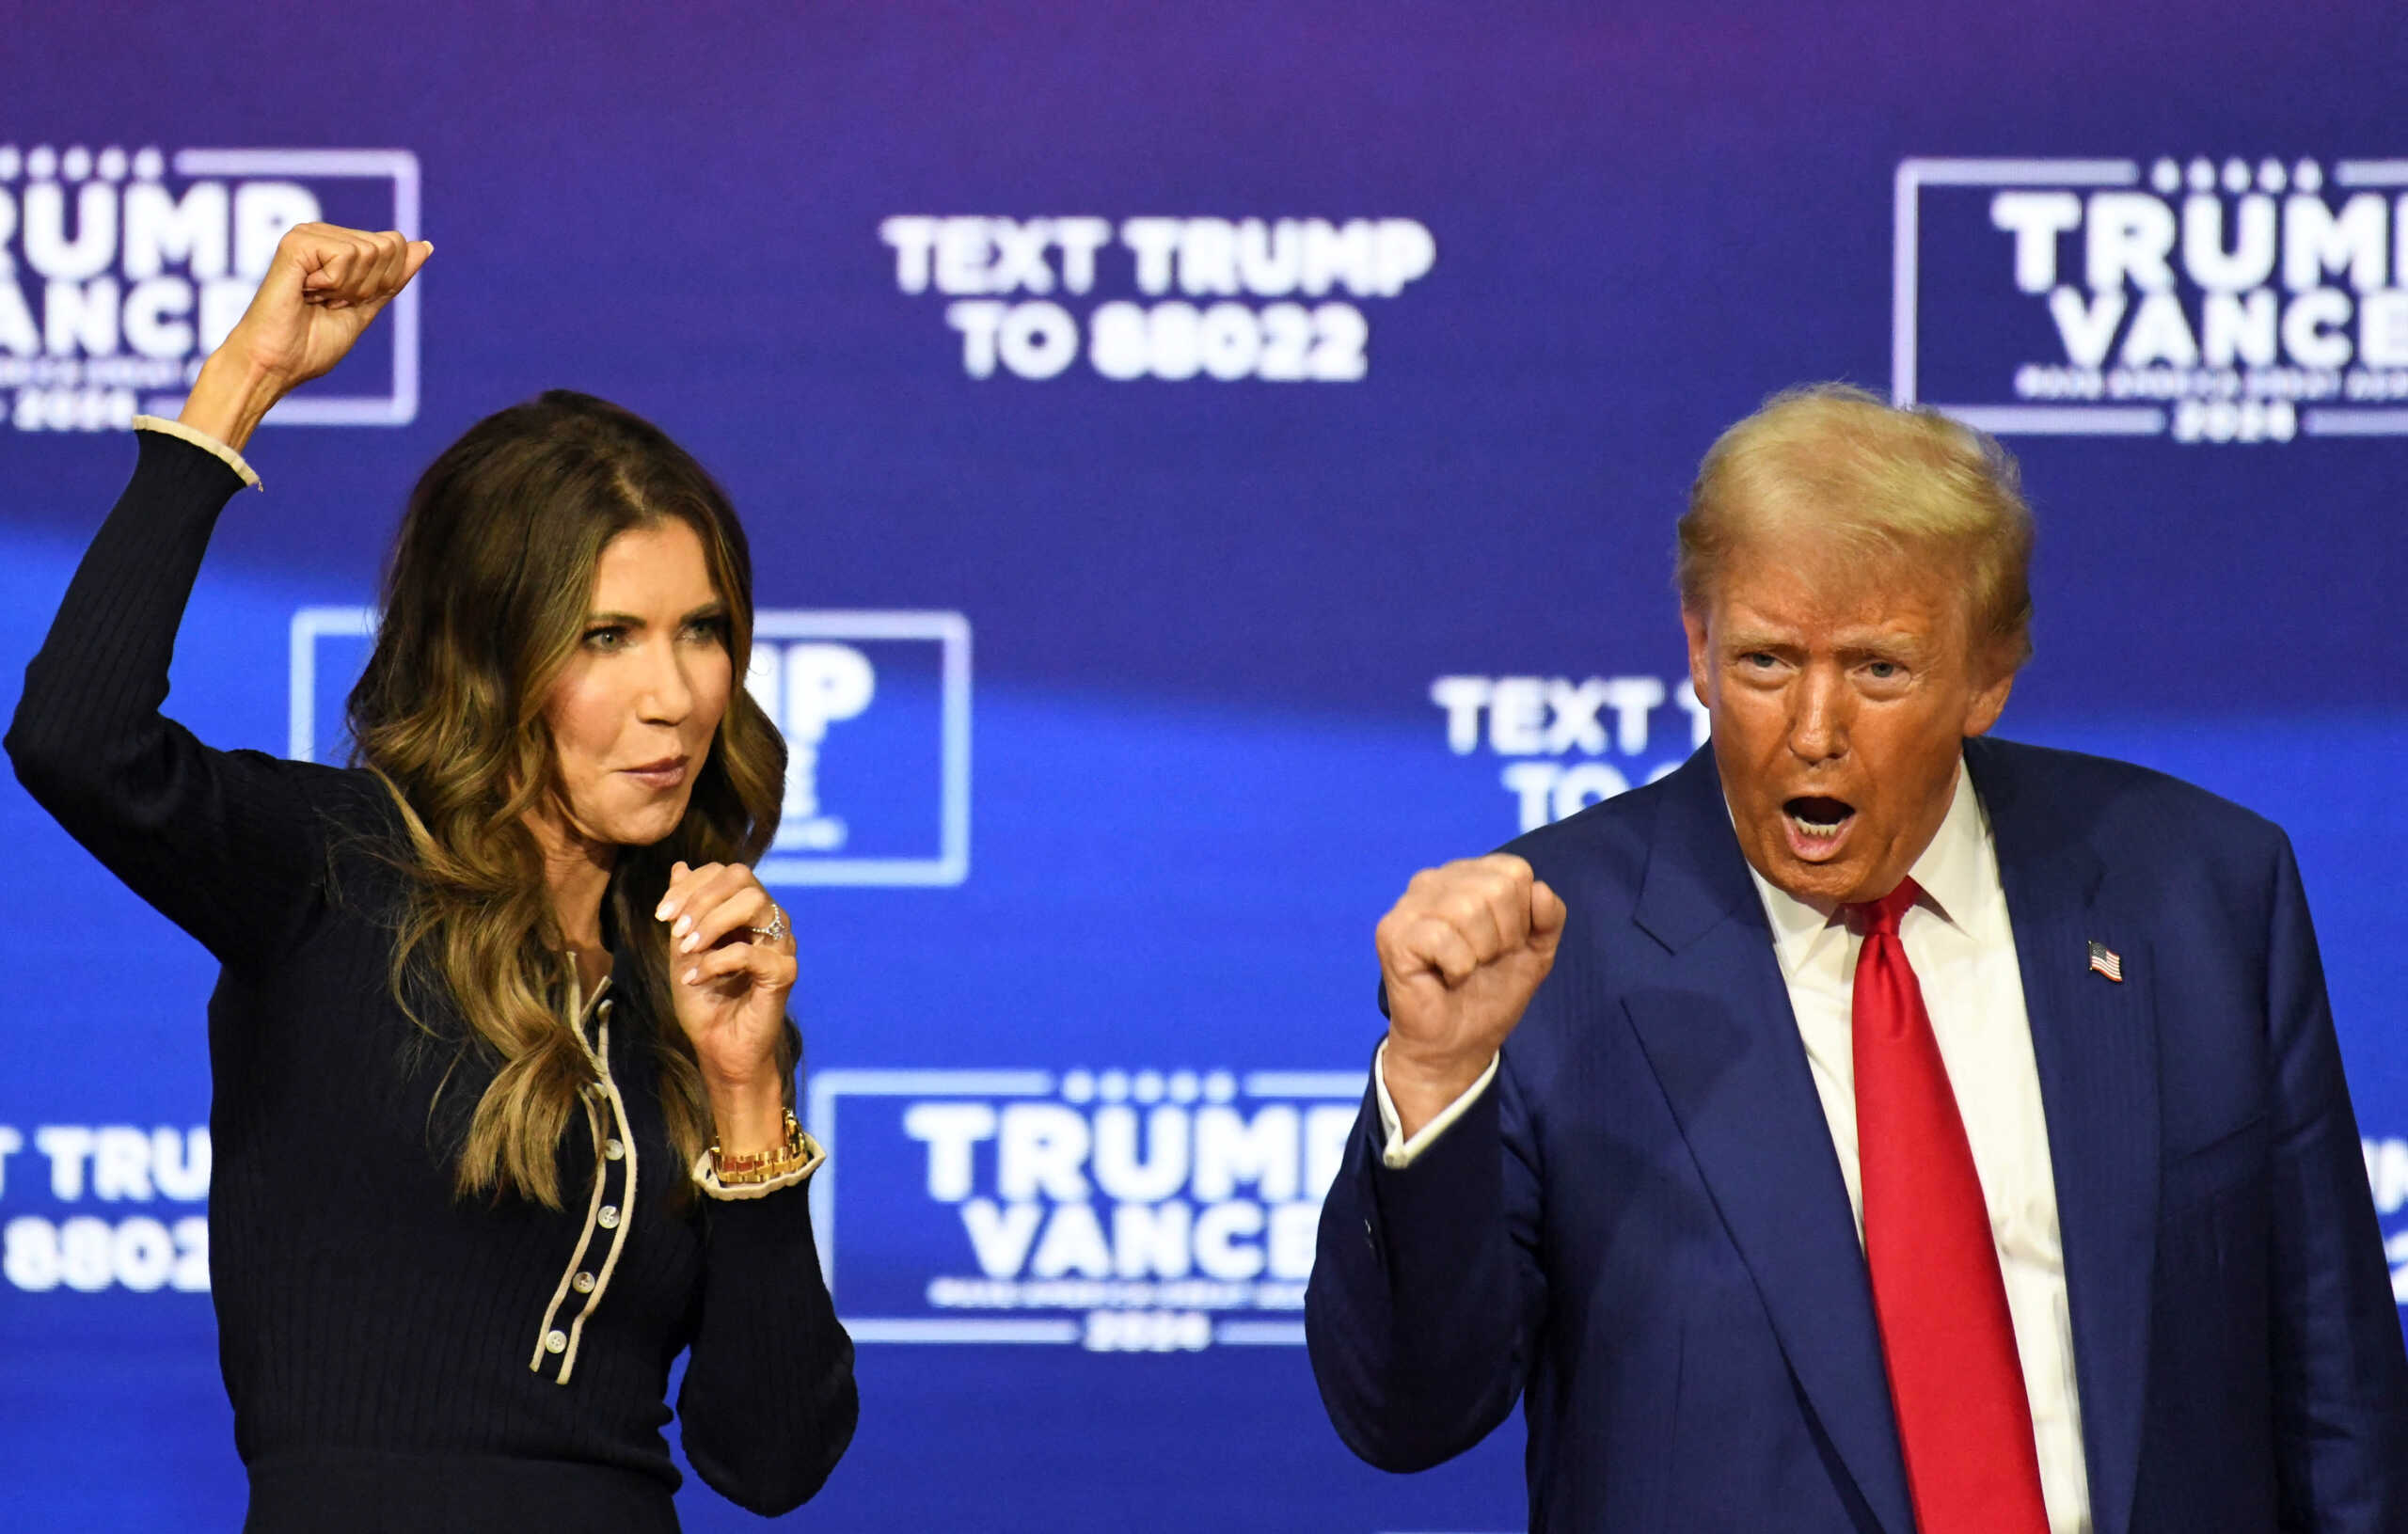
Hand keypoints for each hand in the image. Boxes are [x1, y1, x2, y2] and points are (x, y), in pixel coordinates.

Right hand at [179, 223, 431, 450]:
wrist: (277, 364)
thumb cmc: (311, 344)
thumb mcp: (366, 307)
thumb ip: (393, 277)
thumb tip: (424, 245)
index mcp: (337, 246)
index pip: (395, 247)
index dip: (381, 285)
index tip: (346, 303)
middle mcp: (322, 234)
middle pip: (388, 246)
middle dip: (368, 286)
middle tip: (330, 303)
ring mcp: (308, 235)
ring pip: (370, 250)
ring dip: (349, 288)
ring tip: (316, 299)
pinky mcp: (296, 242)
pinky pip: (346, 255)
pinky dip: (334, 284)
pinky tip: (305, 292)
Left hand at [656, 861, 796, 1151]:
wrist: (718, 1049)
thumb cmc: (704, 1002)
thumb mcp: (683, 950)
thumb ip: (684, 911)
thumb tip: (679, 866)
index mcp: (747, 912)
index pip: (725, 872)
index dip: (691, 884)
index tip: (661, 914)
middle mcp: (769, 921)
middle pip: (743, 877)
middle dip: (702, 897)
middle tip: (676, 929)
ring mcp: (781, 945)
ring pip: (754, 903)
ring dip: (712, 922)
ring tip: (687, 949)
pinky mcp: (785, 973)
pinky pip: (751, 952)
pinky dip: (716, 962)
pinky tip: (696, 978)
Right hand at [1374, 854, 1566, 1136]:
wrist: (1456, 1046)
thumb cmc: (1490, 994)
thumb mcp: (1536, 951)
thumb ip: (1549, 916)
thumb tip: (1539, 891)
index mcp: (1465, 876)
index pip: (1514, 871)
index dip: (1522, 916)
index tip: (1505, 946)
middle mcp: (1433, 881)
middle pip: (1496, 888)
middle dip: (1504, 937)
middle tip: (1484, 962)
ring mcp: (1409, 906)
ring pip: (1469, 908)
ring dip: (1479, 953)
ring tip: (1464, 969)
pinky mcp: (1392, 934)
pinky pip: (1443, 937)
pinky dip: (1457, 967)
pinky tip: (1445, 977)